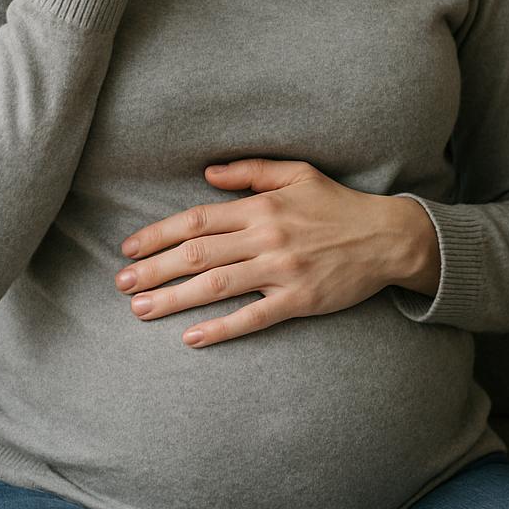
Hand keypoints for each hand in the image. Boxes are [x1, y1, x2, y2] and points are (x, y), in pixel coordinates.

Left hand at [114, 158, 438, 346]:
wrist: (387, 237)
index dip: (159, 234)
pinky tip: (192, 337)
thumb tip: (207, 173)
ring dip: (174, 298)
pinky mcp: (299, 300)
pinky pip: (253, 316)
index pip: (197, 219)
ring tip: (141, 310)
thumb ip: (251, 171)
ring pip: (217, 285)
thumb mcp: (297, 173)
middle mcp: (266, 237)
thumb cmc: (337, 204)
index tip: (129, 248)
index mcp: (261, 206)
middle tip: (121, 284)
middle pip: (198, 254)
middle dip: (154, 269)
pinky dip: (221, 328)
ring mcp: (282, 270)